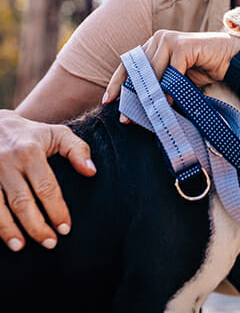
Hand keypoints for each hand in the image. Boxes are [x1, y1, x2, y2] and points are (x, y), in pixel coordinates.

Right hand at [0, 110, 95, 250]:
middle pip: (22, 202)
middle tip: (50, 243)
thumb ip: (77, 150)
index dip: (56, 210)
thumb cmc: (32, 134)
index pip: (46, 187)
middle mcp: (7, 162)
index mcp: (30, 151)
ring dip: (9, 230)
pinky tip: (2, 236)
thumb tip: (92, 172)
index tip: (65, 228)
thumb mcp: (58, 134)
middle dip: (36, 226)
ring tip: (21, 246)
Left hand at [104, 30, 239, 104]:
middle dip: (131, 95)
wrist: (230, 59)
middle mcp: (158, 38)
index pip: (129, 64)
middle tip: (126, 117)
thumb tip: (135, 108)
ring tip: (146, 115)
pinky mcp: (183, 45)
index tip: (108, 101)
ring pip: (152, 71)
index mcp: (153, 44)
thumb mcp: (174, 79)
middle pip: (137, 69)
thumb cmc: (202, 69)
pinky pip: (171, 71)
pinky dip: (168, 89)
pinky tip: (167, 104)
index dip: (117, 83)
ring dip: (149, 95)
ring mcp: (170, 40)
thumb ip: (157, 86)